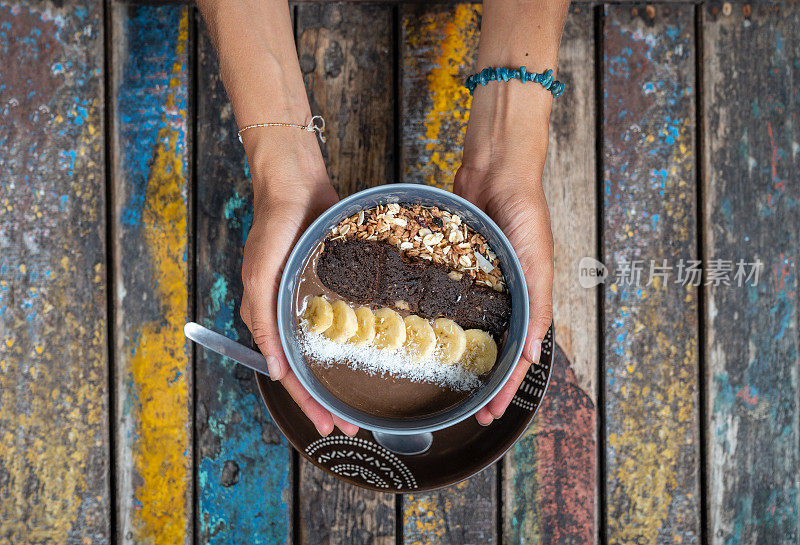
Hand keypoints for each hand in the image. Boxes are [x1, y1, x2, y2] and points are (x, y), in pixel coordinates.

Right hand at [239, 131, 358, 436]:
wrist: (296, 184)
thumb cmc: (273, 227)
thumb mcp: (260, 275)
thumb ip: (263, 321)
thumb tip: (276, 370)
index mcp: (271, 318)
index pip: (290, 375)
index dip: (309, 404)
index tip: (332, 427)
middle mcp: (292, 315)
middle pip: (312, 370)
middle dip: (330, 401)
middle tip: (355, 427)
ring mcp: (314, 301)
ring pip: (330, 350)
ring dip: (343, 377)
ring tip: (365, 399)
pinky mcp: (334, 284)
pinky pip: (346, 320)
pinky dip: (356, 341)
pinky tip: (374, 352)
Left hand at [455, 84, 554, 424]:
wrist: (496, 168)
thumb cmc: (525, 210)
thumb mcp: (537, 260)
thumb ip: (537, 304)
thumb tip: (532, 353)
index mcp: (527, 300)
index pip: (518, 357)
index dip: (506, 388)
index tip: (490, 414)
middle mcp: (503, 297)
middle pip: (493, 351)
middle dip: (482, 383)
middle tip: (466, 410)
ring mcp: (478, 285)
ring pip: (469, 331)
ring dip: (461, 359)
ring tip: (444, 383)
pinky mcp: (455, 268)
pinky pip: (449, 302)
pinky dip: (442, 322)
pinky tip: (425, 337)